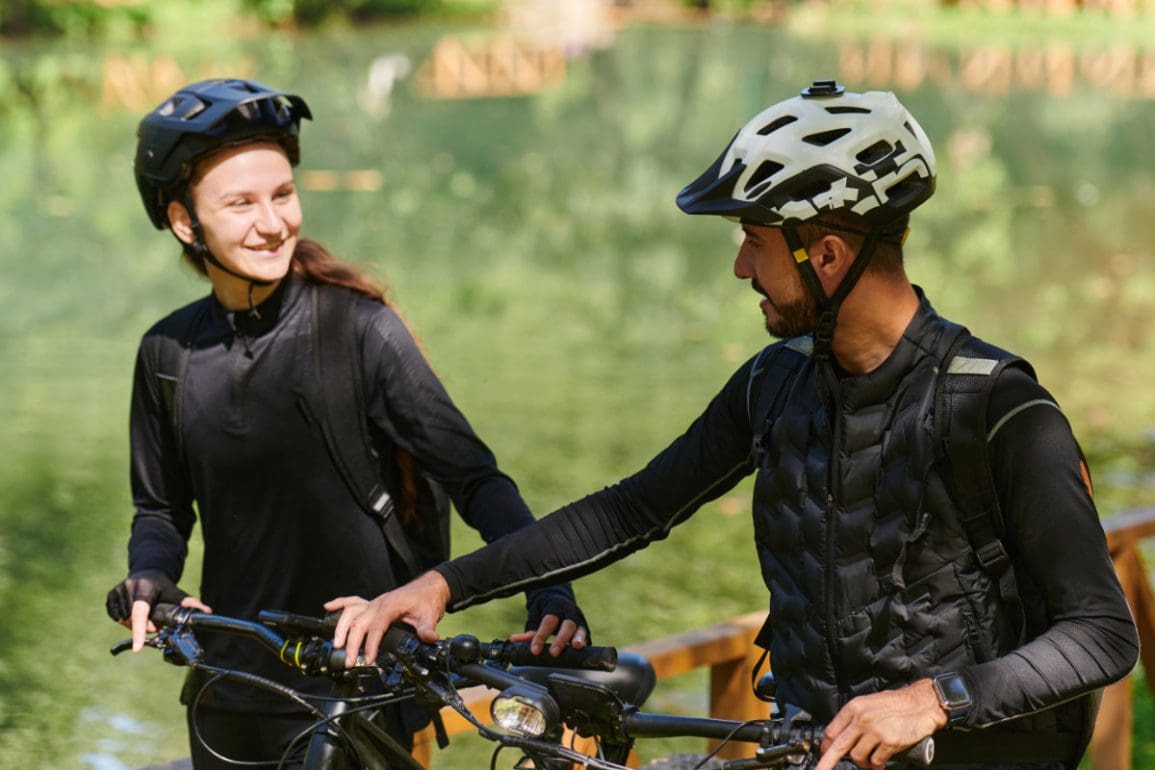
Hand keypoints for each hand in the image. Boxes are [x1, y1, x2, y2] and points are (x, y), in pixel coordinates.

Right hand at [105, 570, 210, 651]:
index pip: (140, 613)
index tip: (138, 648)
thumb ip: (189, 603)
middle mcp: (129, 587)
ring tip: (146, 614)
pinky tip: (133, 612)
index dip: (139, 630)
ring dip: (134, 624)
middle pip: (133, 620)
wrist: (147, 572)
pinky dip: (125, 619)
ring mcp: (118, 590)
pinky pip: (115, 616)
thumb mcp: (176, 593)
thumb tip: (208, 611)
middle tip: (155, 623)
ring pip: (123, 620)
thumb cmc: (163, 586)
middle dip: (144, 626)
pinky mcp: (110, 594)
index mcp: (146, 588)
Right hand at [326, 570, 450, 667]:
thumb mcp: (430, 615)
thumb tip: (430, 638)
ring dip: (342, 628)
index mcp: (390, 606)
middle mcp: (378, 603)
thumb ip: (427, 628)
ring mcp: (374, 603)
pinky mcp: (373, 604)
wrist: (430, 587)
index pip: (377, 626)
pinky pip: (352, 602)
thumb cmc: (427, 599)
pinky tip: (328, 607)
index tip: (369, 659)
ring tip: (337, 645)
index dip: (371, 643)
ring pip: (351, 613)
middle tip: (350, 662)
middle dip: (352, 643)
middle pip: (360, 622)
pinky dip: (339, 604)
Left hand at [511, 587, 589, 655]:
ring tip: (576, 647)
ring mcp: (578, 621)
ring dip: (579, 638)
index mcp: (554, 608)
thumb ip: (527, 632)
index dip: (541, 636)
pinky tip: (582, 653)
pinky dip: (585, 643)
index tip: (534, 650)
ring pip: (580, 629)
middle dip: (561, 639)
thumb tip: (513, 640)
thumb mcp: (536, 619)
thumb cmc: (548, 613)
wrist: (561, 601)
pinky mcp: (585, 629)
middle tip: (554, 653)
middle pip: (566, 625)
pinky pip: (586, 636)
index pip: (547, 622)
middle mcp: (568, 613)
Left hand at [815, 679, 946, 769]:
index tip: (822, 755)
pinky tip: (879, 766)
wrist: (922, 703)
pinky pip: (876, 762)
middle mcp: (862, 719)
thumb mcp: (869, 703)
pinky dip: (876, 767)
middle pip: (838, 746)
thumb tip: (844, 737)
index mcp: (854, 708)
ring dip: (862, 764)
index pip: (832, 731)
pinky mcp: (889, 742)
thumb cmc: (897, 703)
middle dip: (827, 762)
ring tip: (869, 761)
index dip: (825, 747)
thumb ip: (855, 719)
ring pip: (857, 757)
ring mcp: (875, 731)